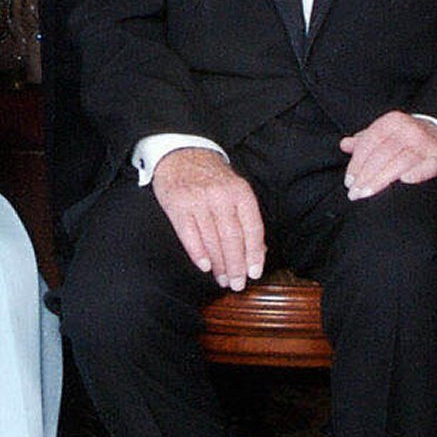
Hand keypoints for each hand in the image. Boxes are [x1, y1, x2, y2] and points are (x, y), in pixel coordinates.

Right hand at [151, 147, 265, 289]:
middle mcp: (221, 196)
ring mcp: (198, 200)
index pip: (252, 228)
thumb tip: (258, 251)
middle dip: (236, 265)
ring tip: (222, 279)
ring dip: (219, 265)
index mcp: (240, 192)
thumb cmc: (211, 177)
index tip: (254, 273)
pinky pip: (189, 235)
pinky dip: (198, 253)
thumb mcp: (235, 189)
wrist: (181, 153)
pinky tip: (205, 266)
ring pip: (212, 240)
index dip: (254, 254)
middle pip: (232, 238)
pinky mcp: (178, 205)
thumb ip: (246, 218)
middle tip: (237, 284)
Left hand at [339, 111, 436, 200]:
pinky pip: (429, 166)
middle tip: (354, 194)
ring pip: (400, 161)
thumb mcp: (388, 134)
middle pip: (382, 154)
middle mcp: (410, 130)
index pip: (369, 142)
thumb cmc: (409, 139)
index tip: (348, 182)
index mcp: (393, 122)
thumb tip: (344, 144)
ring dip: (381, 179)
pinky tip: (405, 181)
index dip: (356, 163)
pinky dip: (418, 173)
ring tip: (367, 194)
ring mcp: (427, 144)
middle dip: (365, 176)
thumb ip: (366, 140)